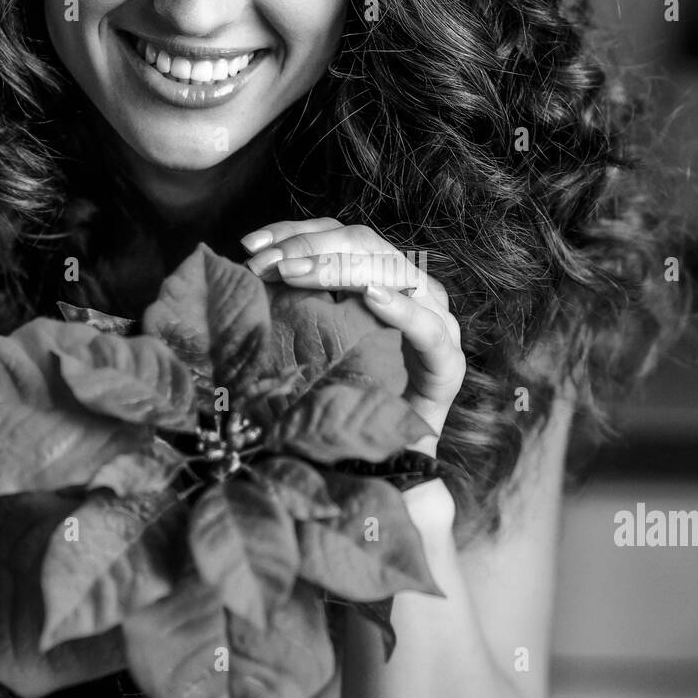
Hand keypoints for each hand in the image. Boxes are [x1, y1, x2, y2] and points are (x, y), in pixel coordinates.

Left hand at [240, 220, 465, 453]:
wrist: (386, 464)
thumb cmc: (343, 400)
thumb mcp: (313, 344)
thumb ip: (297, 304)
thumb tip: (249, 269)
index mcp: (382, 279)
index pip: (340, 236)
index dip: (297, 233)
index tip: (252, 244)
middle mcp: (413, 290)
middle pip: (364, 244)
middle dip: (309, 249)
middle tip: (267, 265)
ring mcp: (436, 322)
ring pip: (394, 272)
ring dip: (340, 269)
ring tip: (296, 274)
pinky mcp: (448, 363)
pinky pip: (429, 328)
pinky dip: (402, 309)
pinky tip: (373, 297)